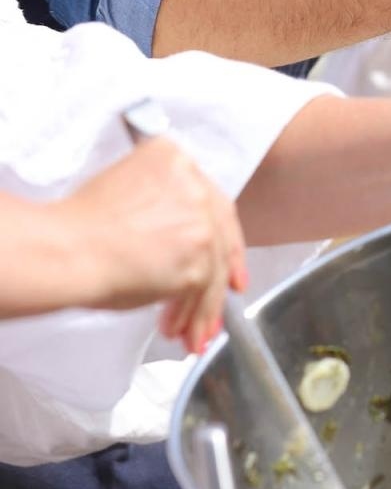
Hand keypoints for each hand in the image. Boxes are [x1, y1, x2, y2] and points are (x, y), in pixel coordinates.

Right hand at [62, 139, 244, 354]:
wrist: (66, 250)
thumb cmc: (77, 227)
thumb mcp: (125, 193)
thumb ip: (162, 205)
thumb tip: (178, 240)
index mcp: (174, 158)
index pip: (208, 196)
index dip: (220, 228)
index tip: (226, 251)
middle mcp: (195, 186)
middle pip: (220, 233)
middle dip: (224, 271)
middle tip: (225, 293)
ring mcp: (201, 223)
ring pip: (214, 268)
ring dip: (203, 305)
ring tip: (190, 330)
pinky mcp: (199, 259)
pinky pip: (203, 293)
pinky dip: (193, 315)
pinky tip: (178, 329)